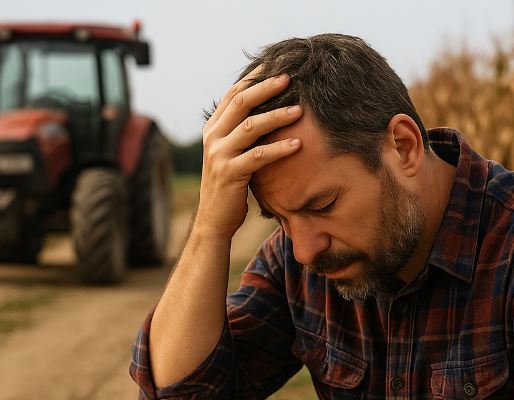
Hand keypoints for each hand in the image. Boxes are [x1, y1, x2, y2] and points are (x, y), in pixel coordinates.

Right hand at [196, 71, 303, 238]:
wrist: (214, 220)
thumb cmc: (230, 186)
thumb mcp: (232, 153)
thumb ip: (241, 133)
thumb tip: (266, 111)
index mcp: (213, 128)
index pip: (233, 94)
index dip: (254, 78)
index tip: (276, 65)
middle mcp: (213, 137)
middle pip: (240, 102)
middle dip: (266, 88)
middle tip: (289, 78)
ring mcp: (219, 155)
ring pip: (250, 126)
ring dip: (277, 115)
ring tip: (300, 110)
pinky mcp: (230, 173)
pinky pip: (258, 156)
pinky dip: (279, 148)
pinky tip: (297, 143)